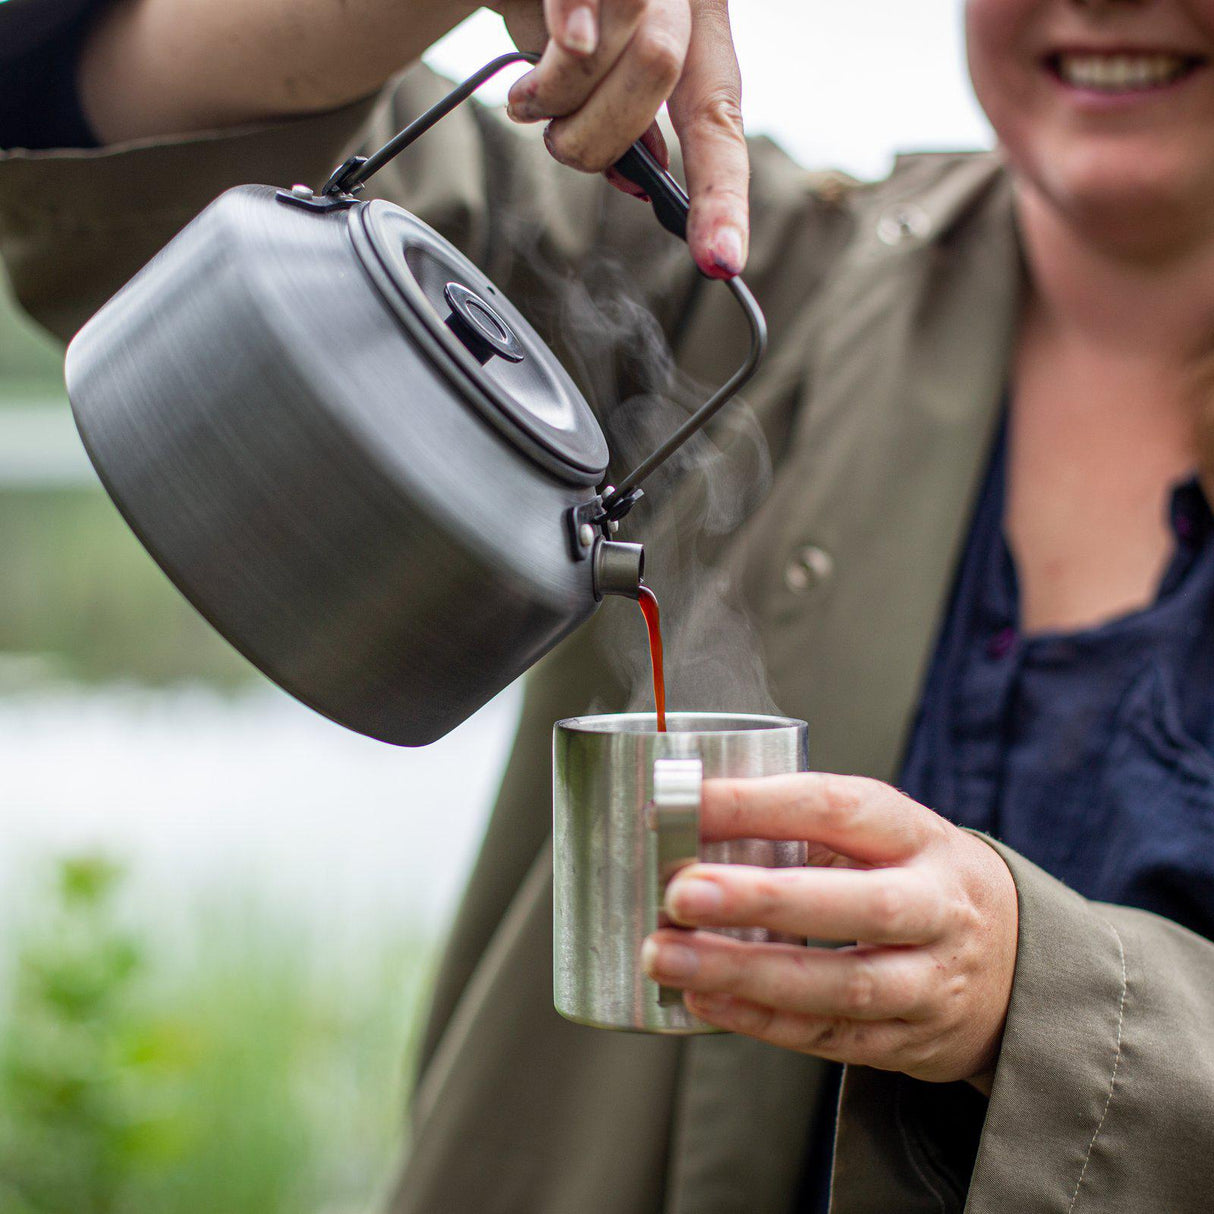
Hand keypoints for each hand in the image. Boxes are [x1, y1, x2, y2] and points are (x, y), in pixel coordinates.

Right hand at [495, 0, 748, 276]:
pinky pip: (574, 15)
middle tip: (553, 130)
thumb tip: (639, 177)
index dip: (722, 195)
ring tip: (528, 87)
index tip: (722, 260)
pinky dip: (555, 51)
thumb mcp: (596, 65)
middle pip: (659, 70)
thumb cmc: (550, 2)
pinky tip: (545, 42)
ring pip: (606, 47)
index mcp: (697, 26)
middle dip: (595, 129)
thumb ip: (625, 119)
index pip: (718, 120)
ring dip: (552, 92)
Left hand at [641, 774, 1018, 1088]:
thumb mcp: (885, 837)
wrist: (1016, 963)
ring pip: (841, 984)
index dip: (761, 803)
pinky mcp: (911, 1042)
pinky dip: (762, 1021)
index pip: (840, 810)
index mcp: (920, 837)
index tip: (686, 801)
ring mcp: (931, 982)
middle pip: (857, 905)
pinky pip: (831, 1036)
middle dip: (761, 898)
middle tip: (680, 891)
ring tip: (667, 955)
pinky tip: (703, 998)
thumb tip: (690, 824)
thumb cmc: (916, 879)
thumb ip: (803, 829)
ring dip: (745, 972)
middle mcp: (937, 908)